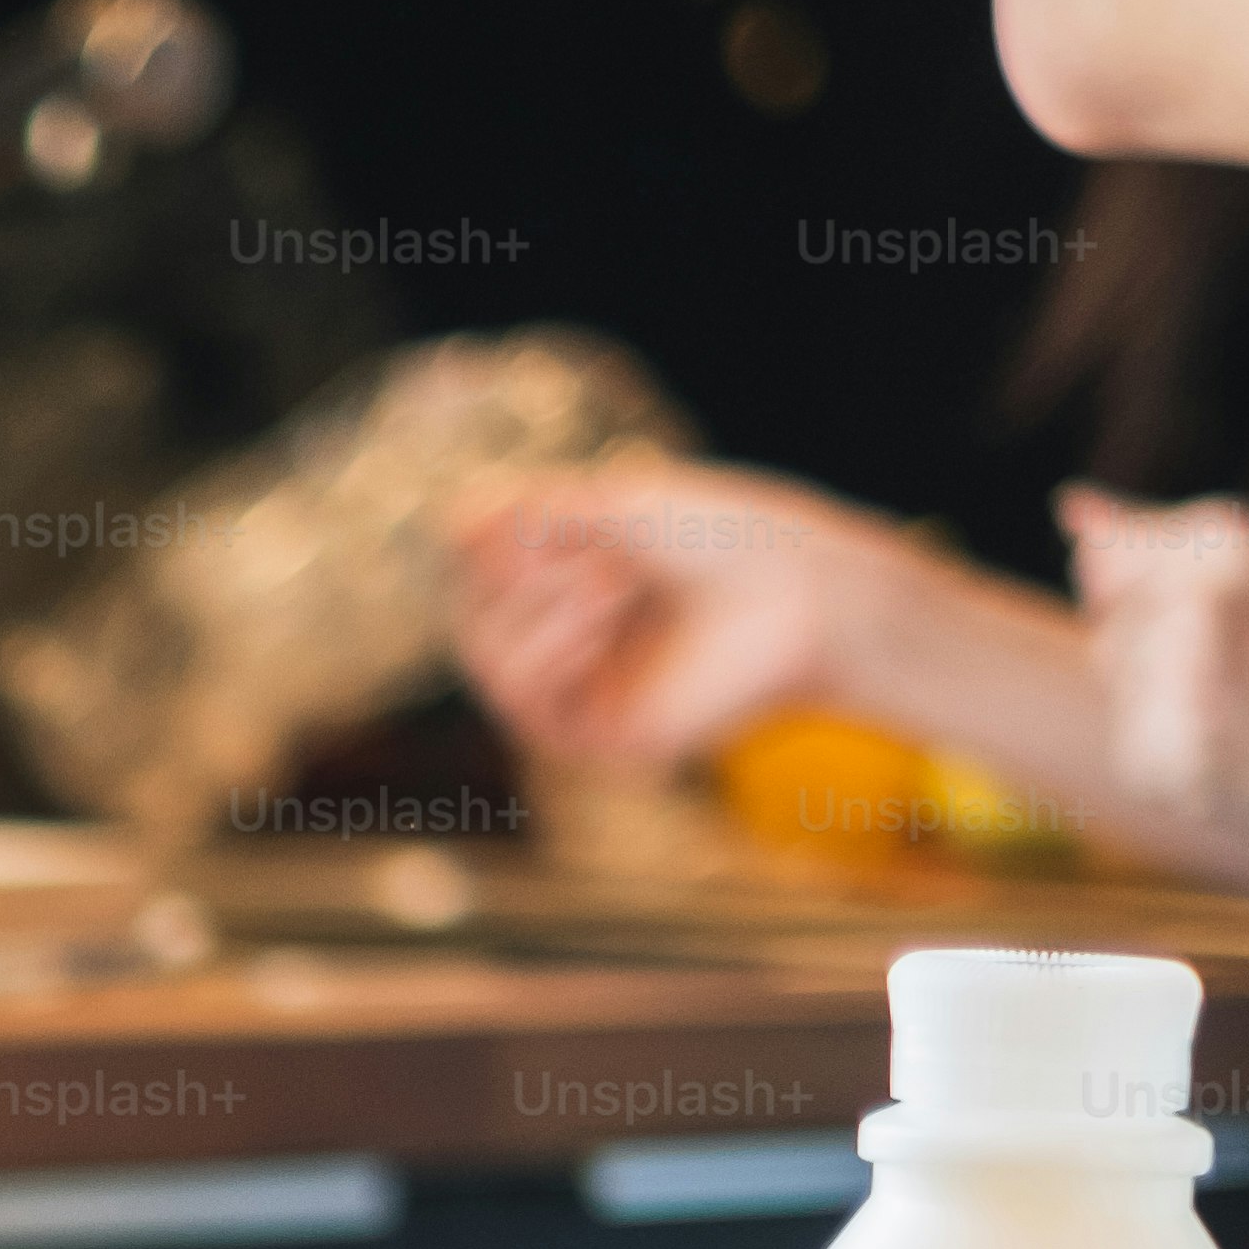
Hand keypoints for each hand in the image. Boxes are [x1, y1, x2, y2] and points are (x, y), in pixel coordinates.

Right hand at [444, 460, 899, 773]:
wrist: (799, 590)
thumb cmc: (723, 540)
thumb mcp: (611, 507)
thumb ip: (527, 516)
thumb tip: (449, 521)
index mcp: (577, 594)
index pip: (480, 580)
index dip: (491, 543)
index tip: (547, 510)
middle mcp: (575, 650)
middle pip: (473, 619)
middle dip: (516, 572)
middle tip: (591, 549)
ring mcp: (585, 698)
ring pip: (487, 660)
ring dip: (535, 604)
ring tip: (610, 581)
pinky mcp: (601, 741)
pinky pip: (522, 700)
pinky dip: (548, 646)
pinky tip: (600, 615)